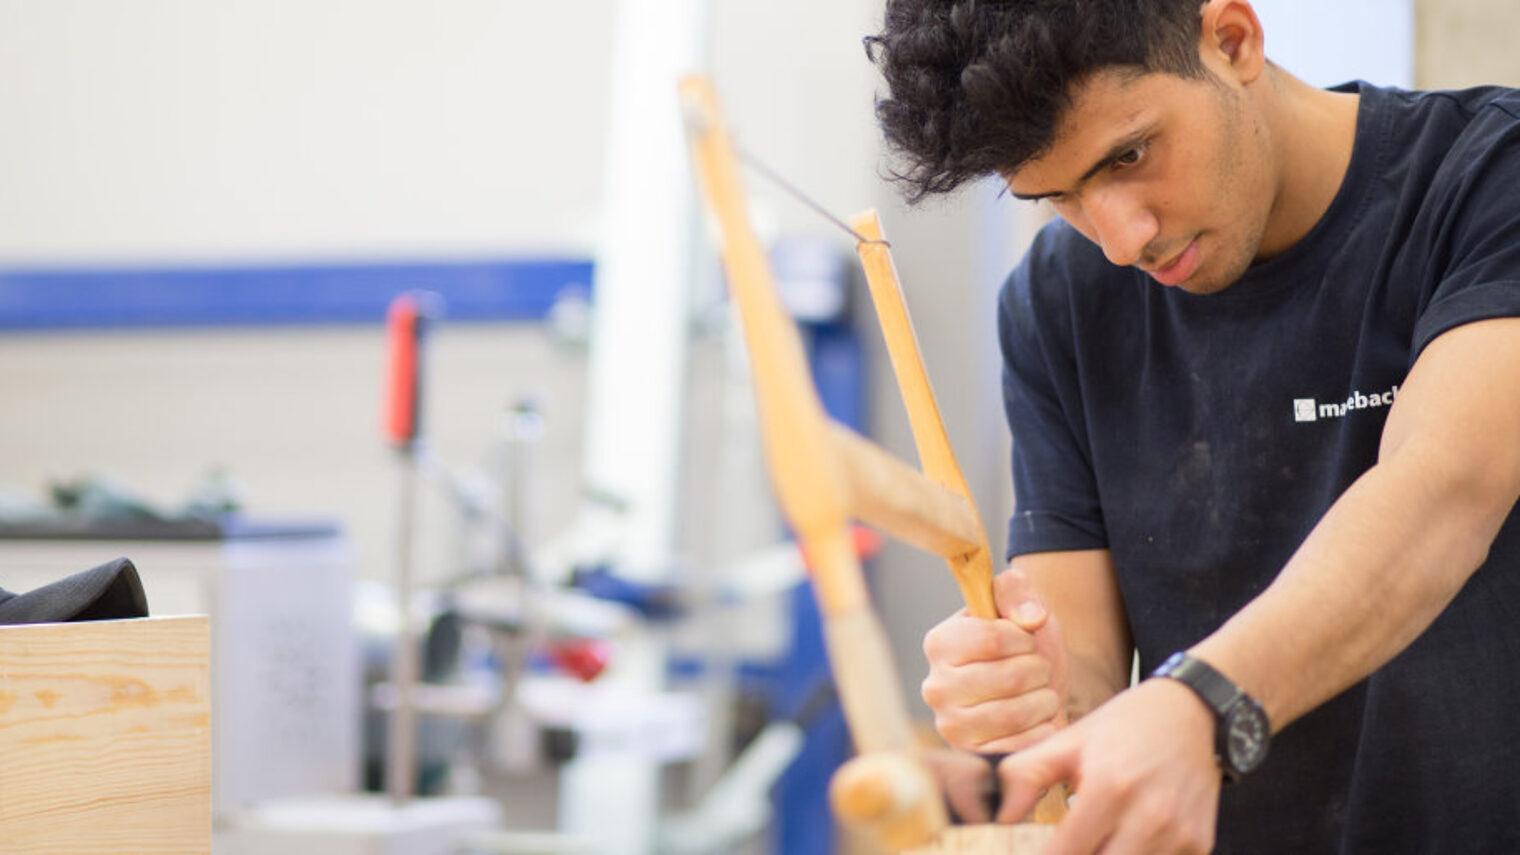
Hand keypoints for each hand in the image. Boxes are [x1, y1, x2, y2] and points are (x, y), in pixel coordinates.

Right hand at [921, 567, 1069, 751]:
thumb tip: (1030, 618)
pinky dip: (1042, 729)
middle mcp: (935, 687)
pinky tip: (1035, 720)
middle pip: (1010, 677)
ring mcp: (951, 726)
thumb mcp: (1019, 607)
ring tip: (1038, 693)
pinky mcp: (974, 757)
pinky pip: (1023, 745)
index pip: (994, 638)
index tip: (1026, 640)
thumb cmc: (1022, 645)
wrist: (1034, 690)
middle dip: (1038, 670)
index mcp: (939, 643)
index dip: (1024, 638)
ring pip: (1017, 713)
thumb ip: (1017, 591)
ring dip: (1044, 700)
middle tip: (1036, 670)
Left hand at [995, 678, 1222, 853]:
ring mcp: (1179, 835)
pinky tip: (1123, 840)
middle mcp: (1149, 817)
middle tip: (1065, 845)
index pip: (1064, 854)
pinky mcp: (1199, 845)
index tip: (1031, 850)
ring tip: (1094, 838)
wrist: (1194, 713)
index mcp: (1108, 788)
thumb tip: (998, 819)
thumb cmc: (1124, 727)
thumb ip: (1024, 776)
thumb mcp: (1068, 742)